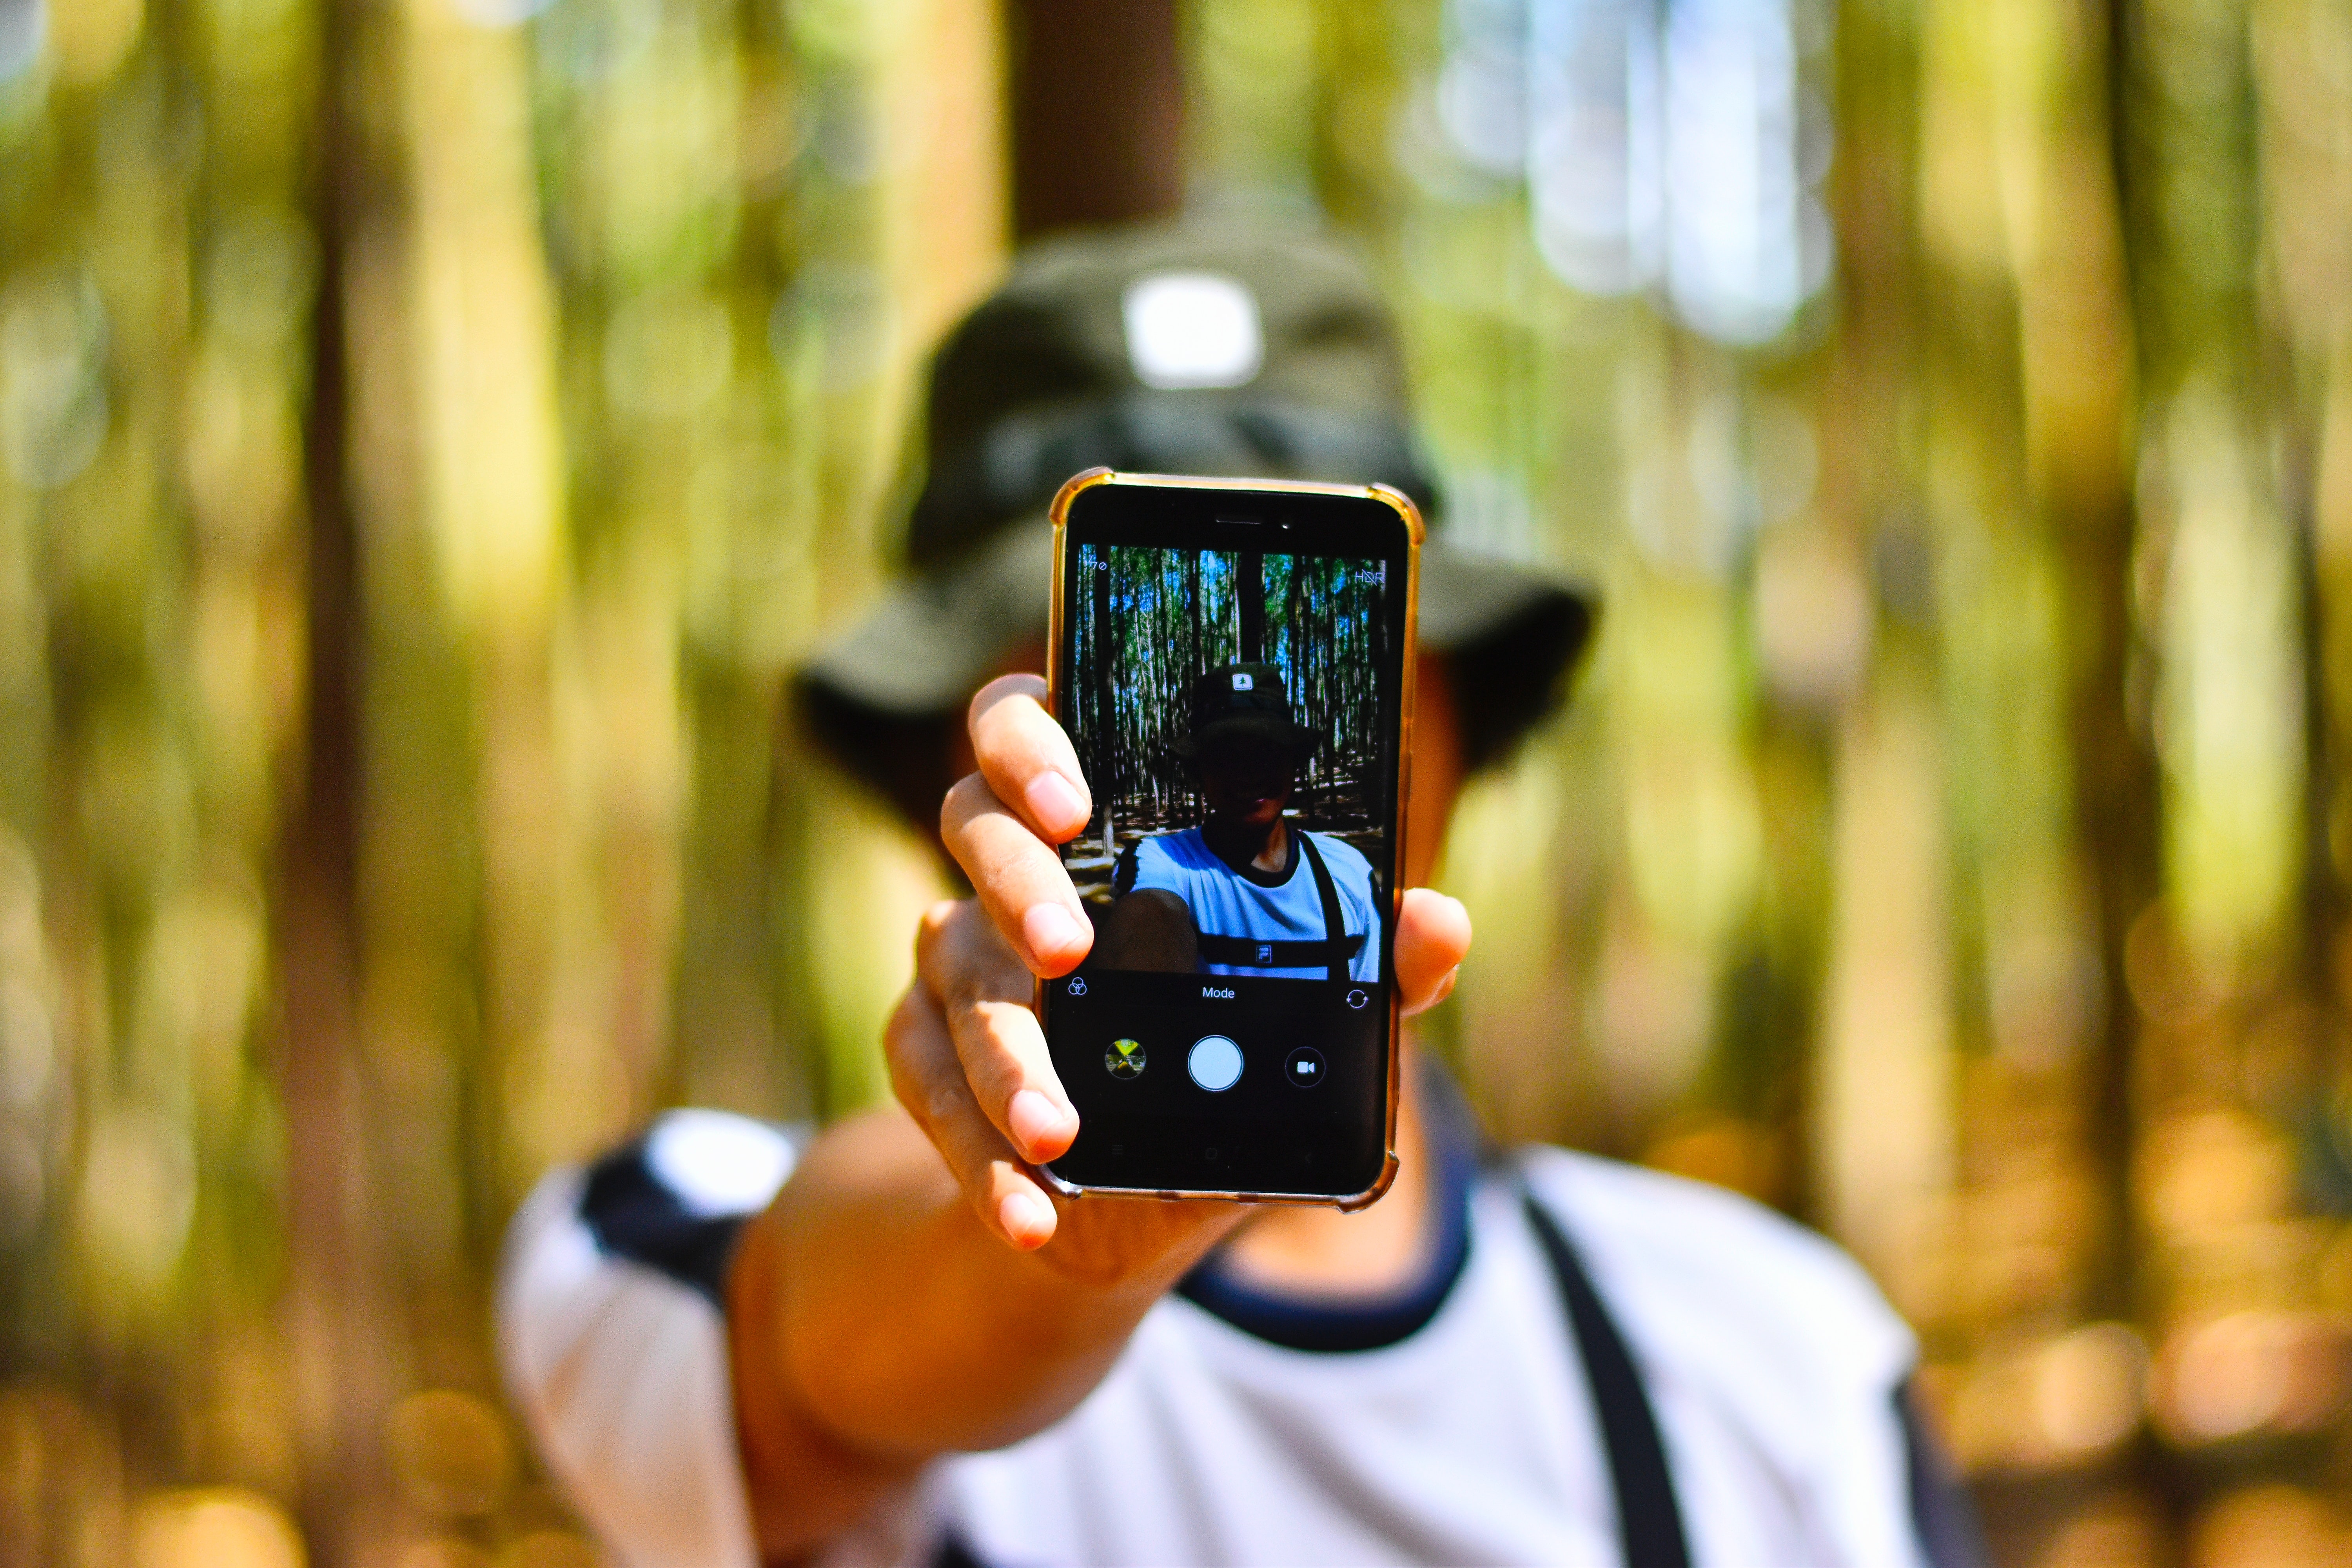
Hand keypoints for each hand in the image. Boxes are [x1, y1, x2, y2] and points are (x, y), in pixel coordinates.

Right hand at [891, 674, 1471, 1266]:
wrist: (1118, 1192)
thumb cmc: (1215, 1057)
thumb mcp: (1301, 1016)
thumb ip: (1369, 965)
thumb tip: (1437, 921)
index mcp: (1091, 823)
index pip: (1024, 724)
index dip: (1031, 740)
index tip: (1079, 800)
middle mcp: (1007, 871)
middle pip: (971, 825)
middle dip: (1016, 882)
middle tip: (1070, 947)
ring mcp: (956, 956)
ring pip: (956, 976)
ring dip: (1006, 1058)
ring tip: (1057, 1129)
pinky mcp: (924, 1049)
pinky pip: (932, 1091)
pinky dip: (981, 1161)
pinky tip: (1030, 1209)